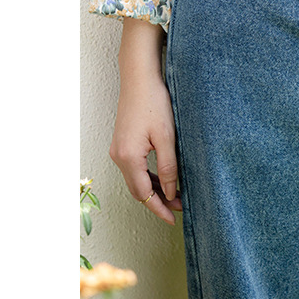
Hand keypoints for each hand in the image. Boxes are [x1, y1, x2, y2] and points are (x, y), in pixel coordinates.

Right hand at [109, 18, 181, 224]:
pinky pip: (136, 168)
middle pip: (138, 190)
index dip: (159, 208)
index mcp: (129, 158)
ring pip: (137, 180)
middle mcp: (118, 157)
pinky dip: (150, 177)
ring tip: (177, 196)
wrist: (139, 79)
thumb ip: (170, 167)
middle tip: (180, 209)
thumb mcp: (167, 137)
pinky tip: (166, 179)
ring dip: (155, 190)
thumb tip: (172, 191)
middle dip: (158, 201)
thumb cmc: (154, 104)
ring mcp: (118, 150)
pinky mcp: (123, 143)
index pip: (144, 194)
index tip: (174, 219)